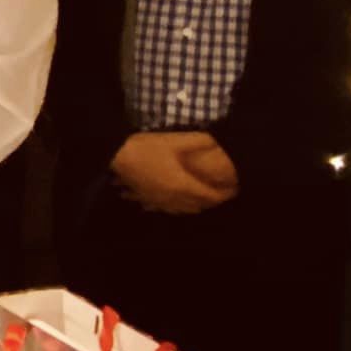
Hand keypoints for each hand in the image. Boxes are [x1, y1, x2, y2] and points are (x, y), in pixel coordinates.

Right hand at [112, 132, 237, 213]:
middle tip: (221, 194)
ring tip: (203, 200)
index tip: (233, 190)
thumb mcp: (174, 141)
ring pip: (184, 210)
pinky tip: (176, 203)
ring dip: (196, 206)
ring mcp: (160, 201)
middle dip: (211, 201)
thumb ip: (197, 141)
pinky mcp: (148, 199)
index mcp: (183, 185)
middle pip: (199, 205)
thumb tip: (216, 140)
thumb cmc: (146, 147)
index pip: (210, 196)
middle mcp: (174, 198)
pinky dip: (177, 208)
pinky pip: (167, 209)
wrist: (117, 155)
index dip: (223, 195)